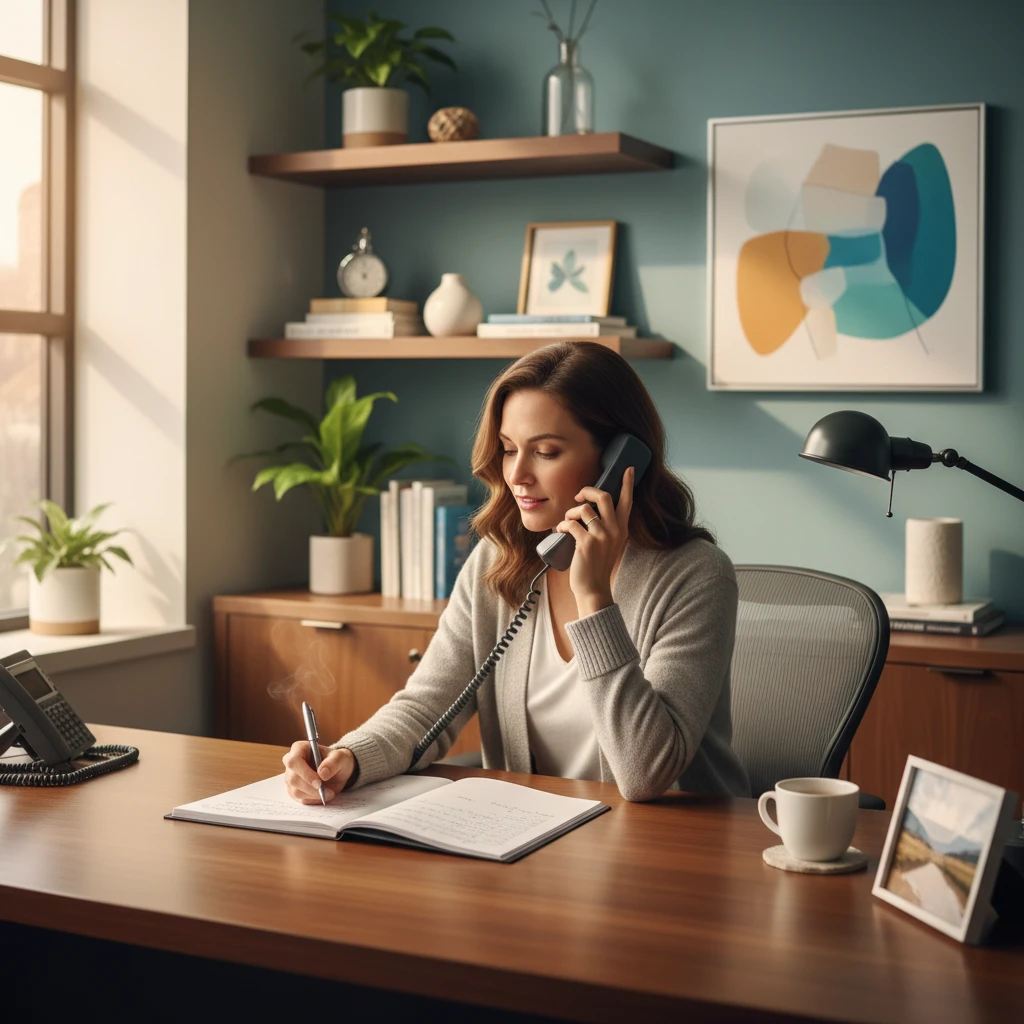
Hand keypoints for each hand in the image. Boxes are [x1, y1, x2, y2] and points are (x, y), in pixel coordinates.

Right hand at [282, 742, 354, 803]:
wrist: (338, 771)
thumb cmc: (337, 760)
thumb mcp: (341, 758)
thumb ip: (333, 763)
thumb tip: (322, 773)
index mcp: (299, 749)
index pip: (294, 761)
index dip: (304, 773)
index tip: (319, 782)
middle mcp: (291, 763)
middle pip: (293, 779)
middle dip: (311, 788)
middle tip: (328, 791)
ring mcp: (291, 777)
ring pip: (296, 791)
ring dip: (314, 795)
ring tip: (330, 793)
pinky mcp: (294, 790)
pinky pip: (300, 799)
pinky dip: (313, 800)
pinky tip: (324, 796)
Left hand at [555, 465, 634, 615]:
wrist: (593, 588)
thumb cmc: (596, 565)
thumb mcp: (608, 544)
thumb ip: (605, 527)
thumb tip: (588, 509)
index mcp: (621, 529)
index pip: (627, 501)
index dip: (627, 484)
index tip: (629, 469)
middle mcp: (614, 530)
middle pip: (603, 496)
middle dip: (587, 490)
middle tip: (578, 497)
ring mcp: (601, 536)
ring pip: (584, 509)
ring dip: (570, 512)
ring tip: (567, 522)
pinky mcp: (587, 543)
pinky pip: (571, 523)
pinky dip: (562, 525)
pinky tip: (561, 531)